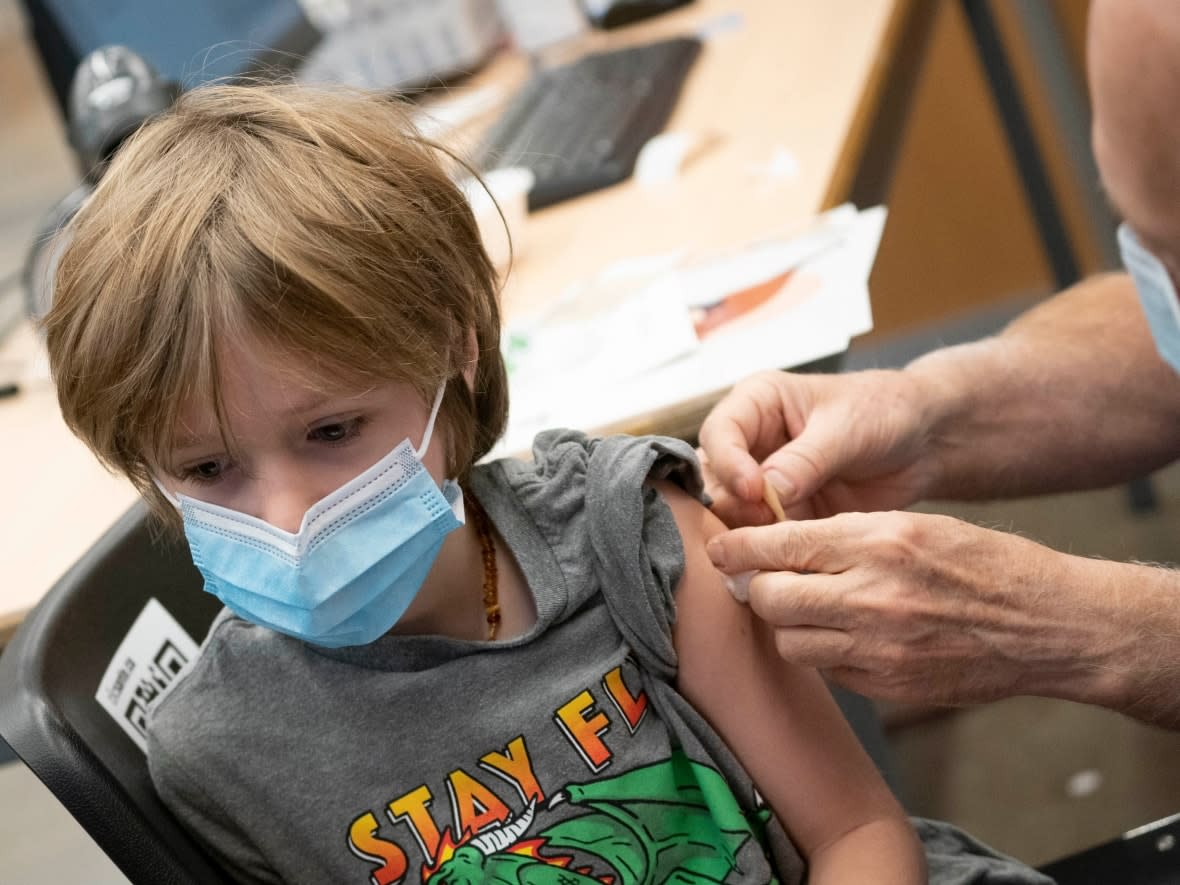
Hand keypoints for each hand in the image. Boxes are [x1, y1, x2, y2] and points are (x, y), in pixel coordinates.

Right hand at [697, 369, 939, 526]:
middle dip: (733, 502)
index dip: (728, 464)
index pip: (718, 433)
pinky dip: (769, 547)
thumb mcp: (846, 428)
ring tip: (775, 541)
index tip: (753, 489)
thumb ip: (805, 460)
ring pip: (732, 510)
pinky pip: (762, 534)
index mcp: (757, 403)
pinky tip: (785, 557)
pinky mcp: (784, 512)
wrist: (923, 442)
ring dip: (747, 529)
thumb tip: (765, 491)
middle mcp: (751, 441)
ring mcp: (764, 480)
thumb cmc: (884, 412)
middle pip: (714, 477)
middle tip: (764, 521)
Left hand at [705, 510, 1115, 707]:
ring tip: (811, 608)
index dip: (738, 547)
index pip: (778, 544)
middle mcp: (872, 595)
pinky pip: (825, 670)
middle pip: (770, 597)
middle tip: (767, 581)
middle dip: (760, 588)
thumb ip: (843, 534)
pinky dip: (823, 652)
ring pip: (788, 641)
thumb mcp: (914, 523)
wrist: (1046, 625)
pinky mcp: (887, 686)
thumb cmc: (981, 564)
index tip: (721, 549)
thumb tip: (774, 543)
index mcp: (878, 541)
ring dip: (788, 625)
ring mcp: (879, 648)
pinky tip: (846, 635)